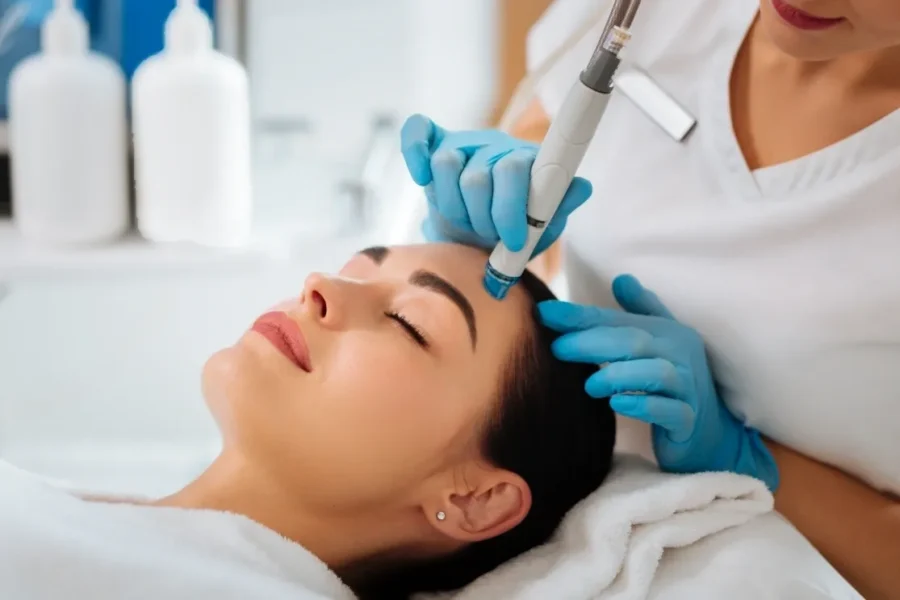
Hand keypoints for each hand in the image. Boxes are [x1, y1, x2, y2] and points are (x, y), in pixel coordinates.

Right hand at [400, 114, 592, 254]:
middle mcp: (493, 148)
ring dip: (453, 206)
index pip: (514, 169)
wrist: (480, 238)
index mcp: (525, 161)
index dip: (510, 207)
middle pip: (477, 176)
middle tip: (488, 237)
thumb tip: (581, 187)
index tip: (512, 238)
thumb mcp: (543, 225)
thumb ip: (560, 205)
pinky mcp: (433, 146)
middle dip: (481, 218)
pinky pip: (418, 132)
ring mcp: (462, 146)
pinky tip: (421, 177)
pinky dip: (415, 152)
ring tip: (465, 224)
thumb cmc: (514, 230)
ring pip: (446, 164)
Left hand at [538, 275, 778, 490]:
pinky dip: (642, 406)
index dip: (581, 315)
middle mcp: (681, 356)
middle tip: (557, 348)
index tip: (544, 312)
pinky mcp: (688, 420)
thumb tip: (621, 278)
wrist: (708, 435)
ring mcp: (688, 389)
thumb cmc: (673, 384)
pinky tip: (617, 404)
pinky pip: (668, 410)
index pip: (619, 320)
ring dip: (617, 375)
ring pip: (655, 374)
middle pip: (633, 342)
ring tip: (589, 384)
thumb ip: (638, 312)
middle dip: (590, 342)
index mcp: (668, 332)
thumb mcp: (658, 344)